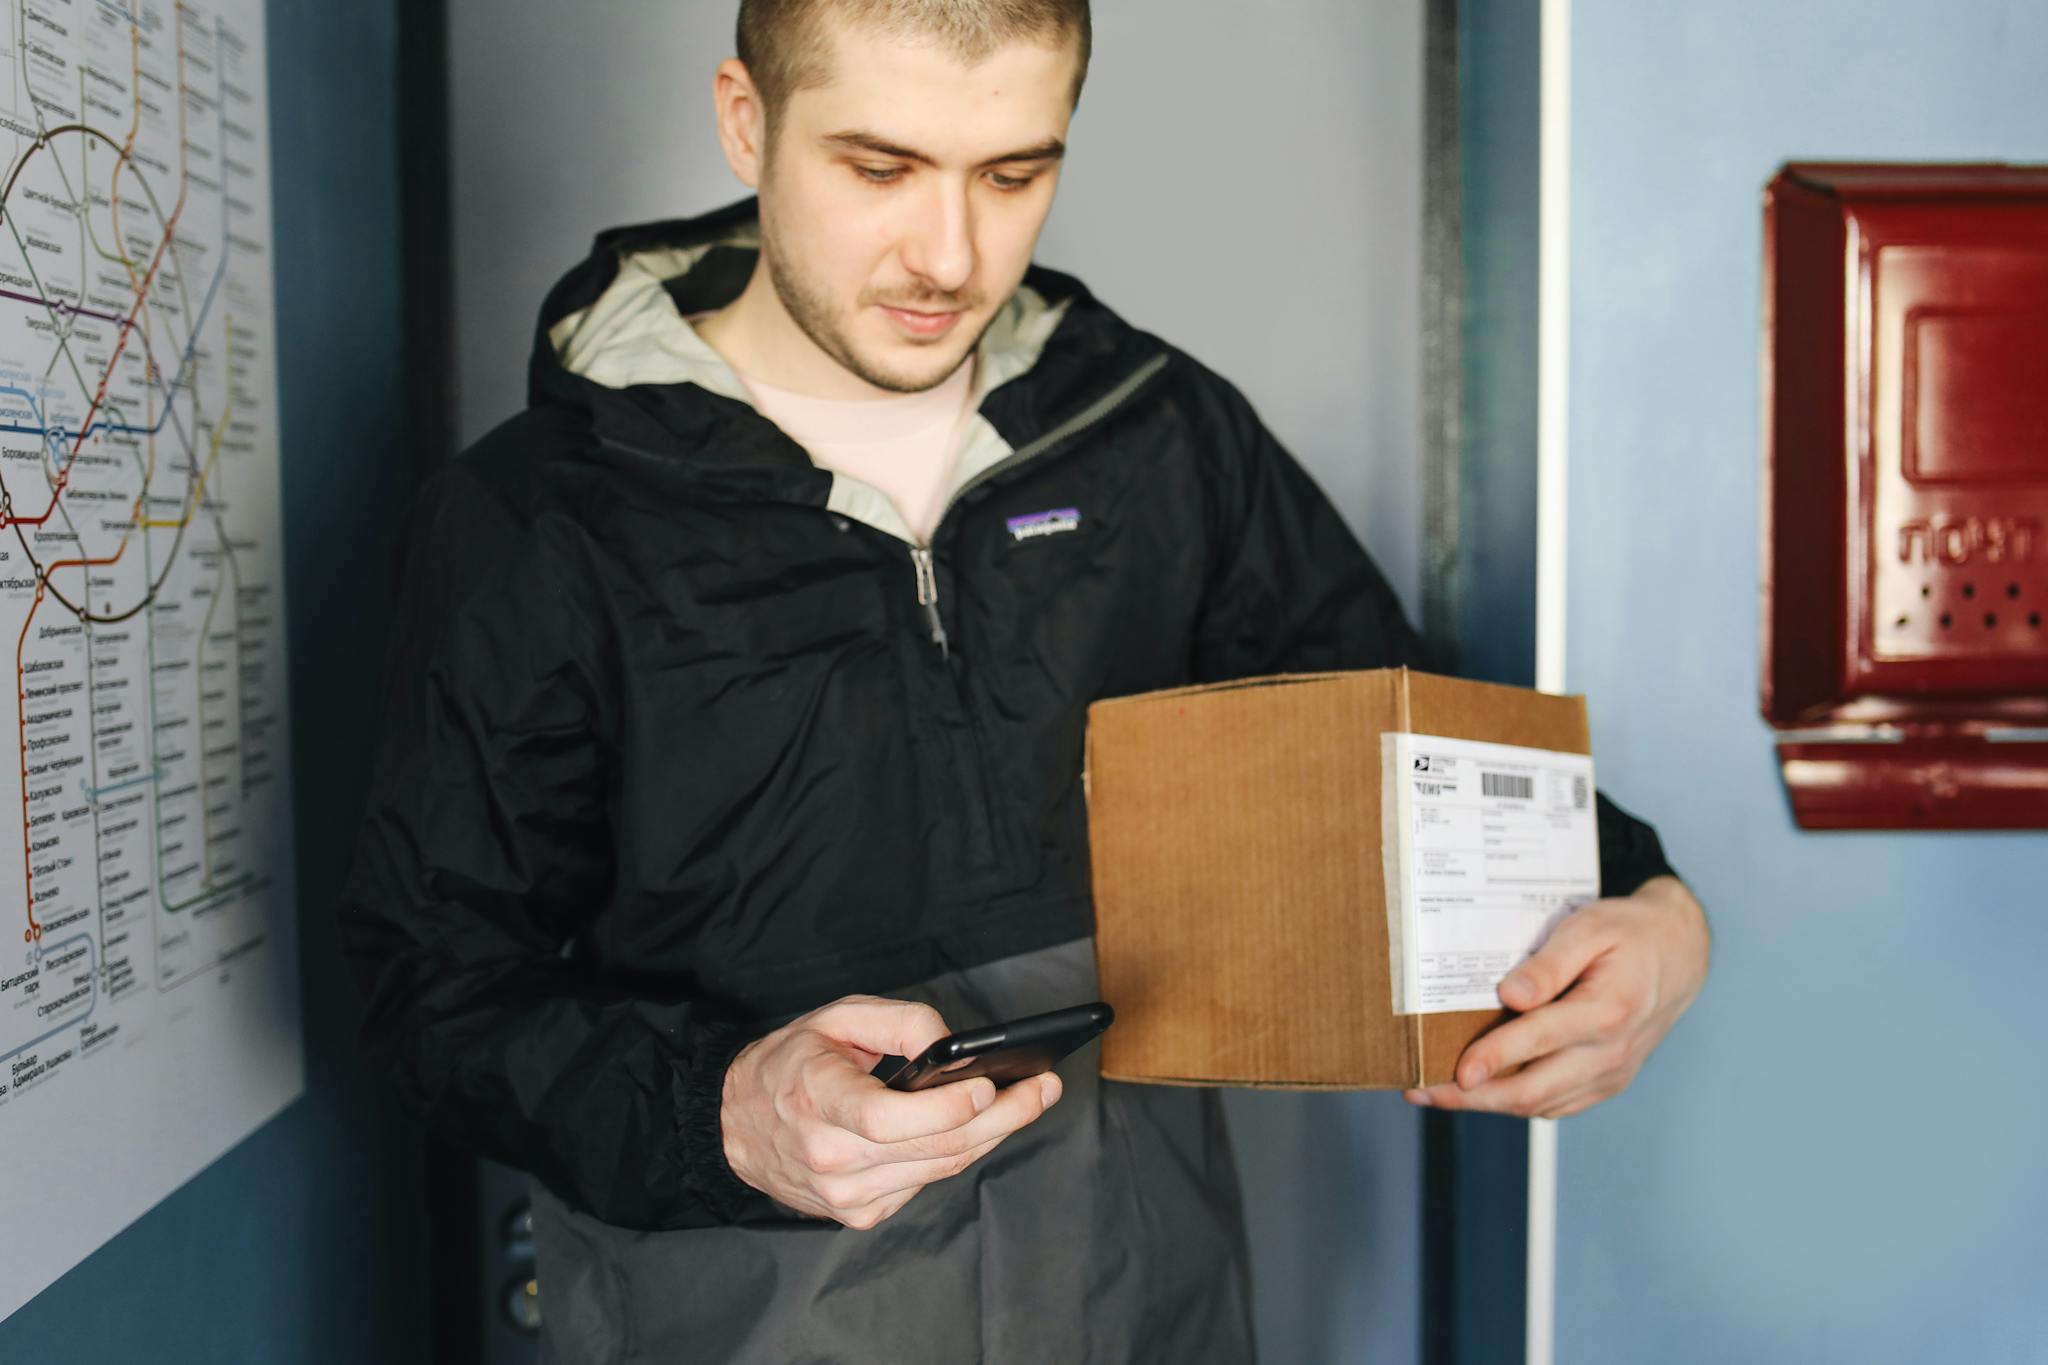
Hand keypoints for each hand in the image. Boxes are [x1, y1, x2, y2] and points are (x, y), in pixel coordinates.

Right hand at [720, 994, 1061, 1228]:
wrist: (734, 1125)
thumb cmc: (791, 1063)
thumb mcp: (835, 1016)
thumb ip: (898, 1021)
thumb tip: (954, 1045)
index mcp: (816, 1101)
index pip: (886, 1120)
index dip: (943, 1108)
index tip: (987, 1085)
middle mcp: (830, 1158)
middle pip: (933, 1148)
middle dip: (1002, 1117)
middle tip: (1044, 1088)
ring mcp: (845, 1195)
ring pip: (940, 1169)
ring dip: (992, 1135)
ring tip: (1030, 1100)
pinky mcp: (858, 1214)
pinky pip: (925, 1182)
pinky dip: (956, 1153)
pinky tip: (977, 1126)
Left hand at [1403, 875, 1709, 1119]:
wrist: (1679, 955)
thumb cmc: (1629, 935)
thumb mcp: (1590, 928)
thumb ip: (1550, 964)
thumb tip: (1510, 995)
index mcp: (1607, 1012)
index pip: (1540, 1043)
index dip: (1494, 1059)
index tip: (1456, 1071)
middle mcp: (1611, 1053)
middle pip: (1534, 1091)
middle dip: (1471, 1097)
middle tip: (1420, 1090)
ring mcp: (1611, 1074)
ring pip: (1541, 1105)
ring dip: (1487, 1104)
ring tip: (1436, 1091)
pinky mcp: (1606, 1083)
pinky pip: (1556, 1105)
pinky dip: (1516, 1103)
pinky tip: (1481, 1090)